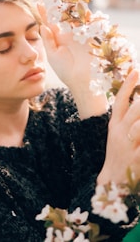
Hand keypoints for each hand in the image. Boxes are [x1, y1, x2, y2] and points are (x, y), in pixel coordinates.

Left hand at [38, 4, 107, 118]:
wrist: (82, 80)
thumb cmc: (65, 70)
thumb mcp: (53, 55)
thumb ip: (49, 41)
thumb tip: (43, 27)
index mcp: (57, 38)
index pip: (48, 22)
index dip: (43, 12)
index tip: (37, 1)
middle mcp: (67, 33)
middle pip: (61, 15)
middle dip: (57, 3)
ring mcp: (78, 33)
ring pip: (73, 15)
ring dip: (70, 4)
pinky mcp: (89, 35)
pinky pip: (87, 22)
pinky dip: (84, 13)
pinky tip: (79, 5)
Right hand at [97, 69, 139, 184]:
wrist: (113, 179)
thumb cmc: (118, 152)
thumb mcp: (117, 132)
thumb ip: (126, 117)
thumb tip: (136, 99)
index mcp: (114, 124)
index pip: (120, 101)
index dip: (128, 86)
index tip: (136, 71)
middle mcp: (120, 132)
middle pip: (134, 110)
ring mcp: (128, 146)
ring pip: (139, 126)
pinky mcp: (137, 158)